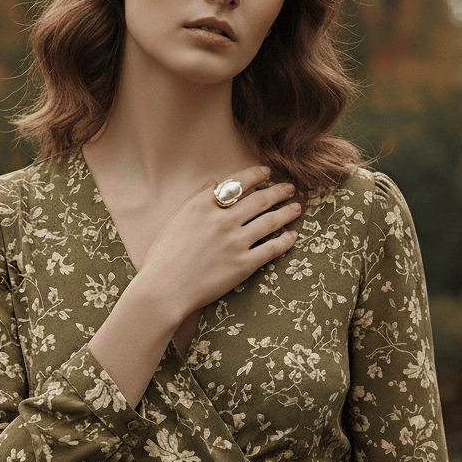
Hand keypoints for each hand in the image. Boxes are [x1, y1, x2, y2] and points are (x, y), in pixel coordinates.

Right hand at [134, 165, 300, 321]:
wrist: (164, 289)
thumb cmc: (164, 257)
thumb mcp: (176, 219)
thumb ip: (196, 198)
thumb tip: (214, 181)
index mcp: (203, 206)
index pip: (237, 183)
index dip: (256, 175)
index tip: (267, 172)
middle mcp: (222, 220)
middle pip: (259, 200)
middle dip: (278, 191)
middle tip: (290, 188)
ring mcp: (235, 242)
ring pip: (270, 221)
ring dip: (287, 212)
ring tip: (297, 207)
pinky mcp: (244, 264)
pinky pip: (271, 248)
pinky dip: (285, 241)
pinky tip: (292, 236)